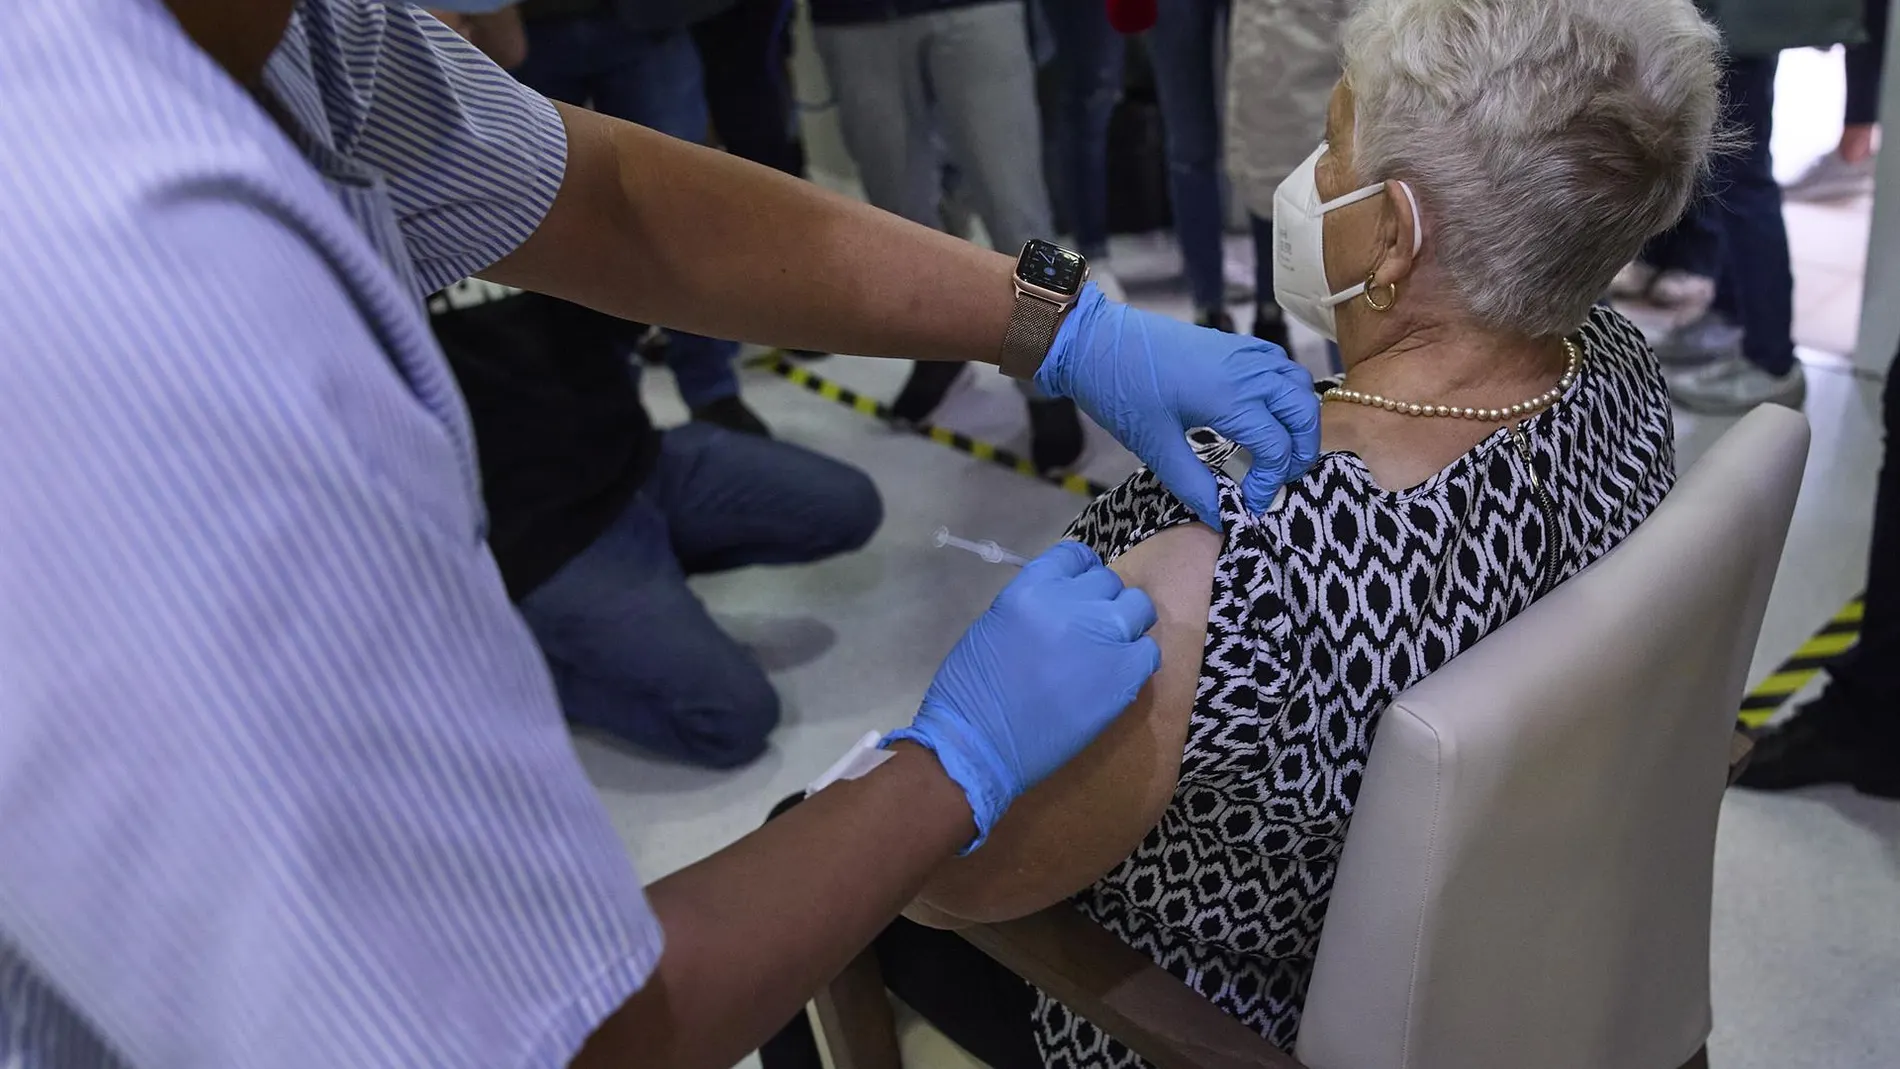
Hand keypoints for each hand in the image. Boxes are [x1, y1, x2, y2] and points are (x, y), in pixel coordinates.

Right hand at [886, 542, 1159, 850]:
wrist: (978, 745)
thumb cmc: (971, 690)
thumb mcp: (995, 624)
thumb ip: (1035, 605)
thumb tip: (1064, 603)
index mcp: (1032, 588)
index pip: (1075, 555)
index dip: (1081, 573)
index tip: (1079, 591)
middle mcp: (1072, 603)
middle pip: (1108, 582)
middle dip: (1100, 602)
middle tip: (1087, 631)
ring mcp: (1102, 637)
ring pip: (1138, 608)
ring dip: (1125, 625)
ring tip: (1106, 651)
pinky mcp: (1124, 674)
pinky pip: (1148, 651)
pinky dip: (1135, 660)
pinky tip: (1114, 677)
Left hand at [1036, 283, 1321, 528]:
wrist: (1096, 340)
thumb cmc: (1121, 390)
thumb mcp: (1155, 446)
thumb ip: (1193, 485)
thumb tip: (1220, 516)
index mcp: (1230, 397)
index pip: (1277, 447)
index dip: (1269, 482)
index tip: (1250, 503)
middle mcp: (1248, 371)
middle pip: (1303, 414)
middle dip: (1301, 452)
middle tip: (1279, 480)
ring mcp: (1245, 353)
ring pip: (1299, 386)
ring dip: (1300, 420)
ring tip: (1279, 450)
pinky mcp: (1236, 345)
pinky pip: (1281, 366)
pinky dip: (1288, 392)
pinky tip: (1268, 413)